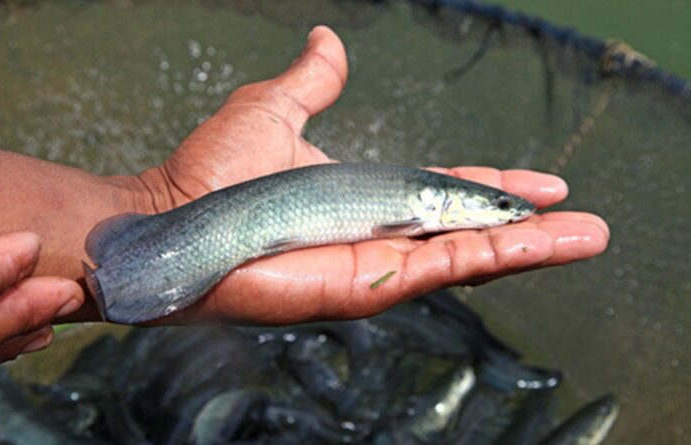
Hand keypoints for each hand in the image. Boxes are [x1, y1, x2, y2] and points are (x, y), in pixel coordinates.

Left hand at [131, 26, 608, 323]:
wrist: (173, 215)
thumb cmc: (213, 170)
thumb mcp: (275, 110)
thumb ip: (313, 82)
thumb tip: (328, 40)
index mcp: (366, 195)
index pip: (445, 189)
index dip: (493, 187)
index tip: (542, 185)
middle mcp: (377, 233)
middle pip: (467, 230)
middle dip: (528, 228)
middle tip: (587, 225)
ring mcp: (373, 263)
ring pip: (465, 256)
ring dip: (527, 249)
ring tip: (585, 239)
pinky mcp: (362, 284)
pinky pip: (436, 270)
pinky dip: (486, 259)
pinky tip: (532, 249)